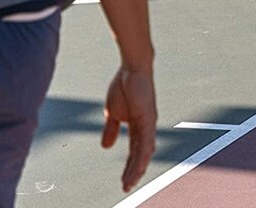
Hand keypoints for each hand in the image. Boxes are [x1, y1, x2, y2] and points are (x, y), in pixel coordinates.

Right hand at [102, 67, 156, 192]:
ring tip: (129, 184)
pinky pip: (146, 142)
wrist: (132, 68)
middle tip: (126, 187)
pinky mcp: (148, 118)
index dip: (129, 165)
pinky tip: (139, 169)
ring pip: (144, 152)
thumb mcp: (113, 113)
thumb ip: (111, 129)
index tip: (123, 180)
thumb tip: (106, 146)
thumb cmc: (124, 85)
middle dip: (133, 172)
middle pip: (141, 154)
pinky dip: (142, 157)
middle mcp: (146, 126)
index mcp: (138, 125)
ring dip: (136, 169)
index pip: (134, 150)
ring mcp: (149, 123)